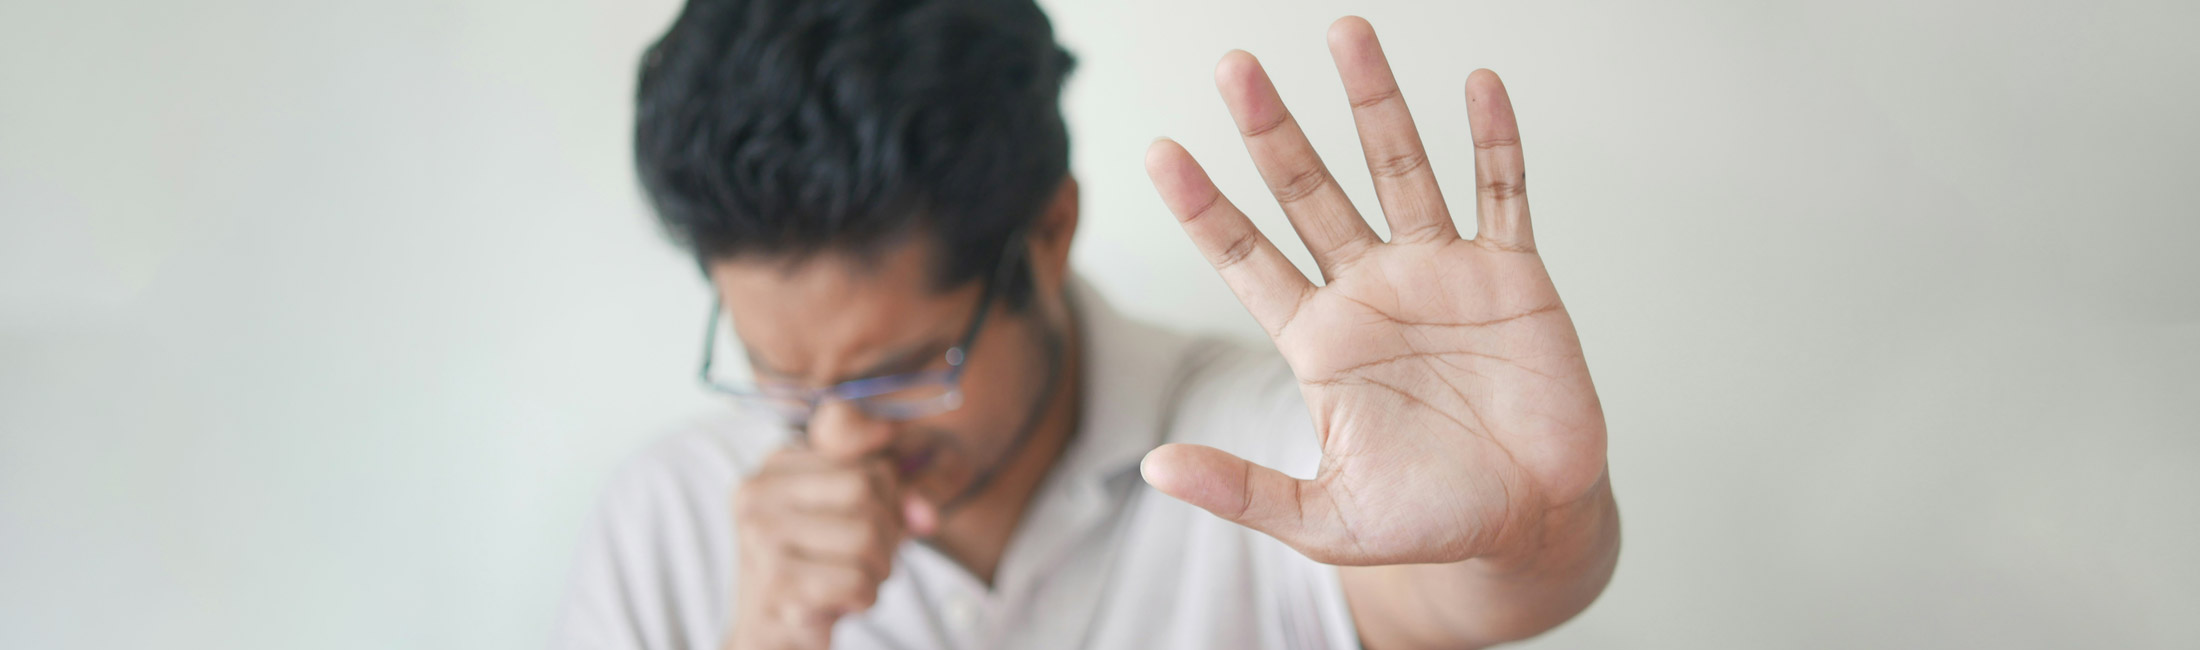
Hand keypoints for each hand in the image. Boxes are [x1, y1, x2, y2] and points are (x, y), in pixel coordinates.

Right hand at [726, 448, 933, 649]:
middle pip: (865, 493)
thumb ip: (896, 501)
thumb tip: (927, 515)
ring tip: (857, 582)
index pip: (870, 468)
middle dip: (887, 537)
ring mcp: (762, 537)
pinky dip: (866, 598)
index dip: (893, 506)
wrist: (769, 633)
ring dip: (878, 571)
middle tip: (873, 563)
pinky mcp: (775, 583)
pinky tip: (844, 603)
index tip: (879, 532)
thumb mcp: (853, 520)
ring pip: (864, 536)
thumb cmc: (816, 570)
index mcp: (776, 467)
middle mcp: (759, 494)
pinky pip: (856, 581)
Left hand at [1140, 17, 1607, 566]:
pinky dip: (1493, 141)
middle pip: (1310, 192)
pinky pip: (1502, 193)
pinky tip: (1477, 87)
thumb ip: (1243, 489)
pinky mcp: (1512, 276)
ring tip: (1347, 35)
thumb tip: (1155, 469)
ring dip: (1375, 104)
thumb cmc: (1427, 520)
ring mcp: (1441, 274)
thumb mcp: (1324, 518)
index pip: (1247, 257)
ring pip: (1399, 169)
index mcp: (1319, 340)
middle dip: (1273, 131)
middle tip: (1235, 68)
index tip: (1159, 152)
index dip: (1205, 207)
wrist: (1530, 523)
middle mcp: (1371, 290)